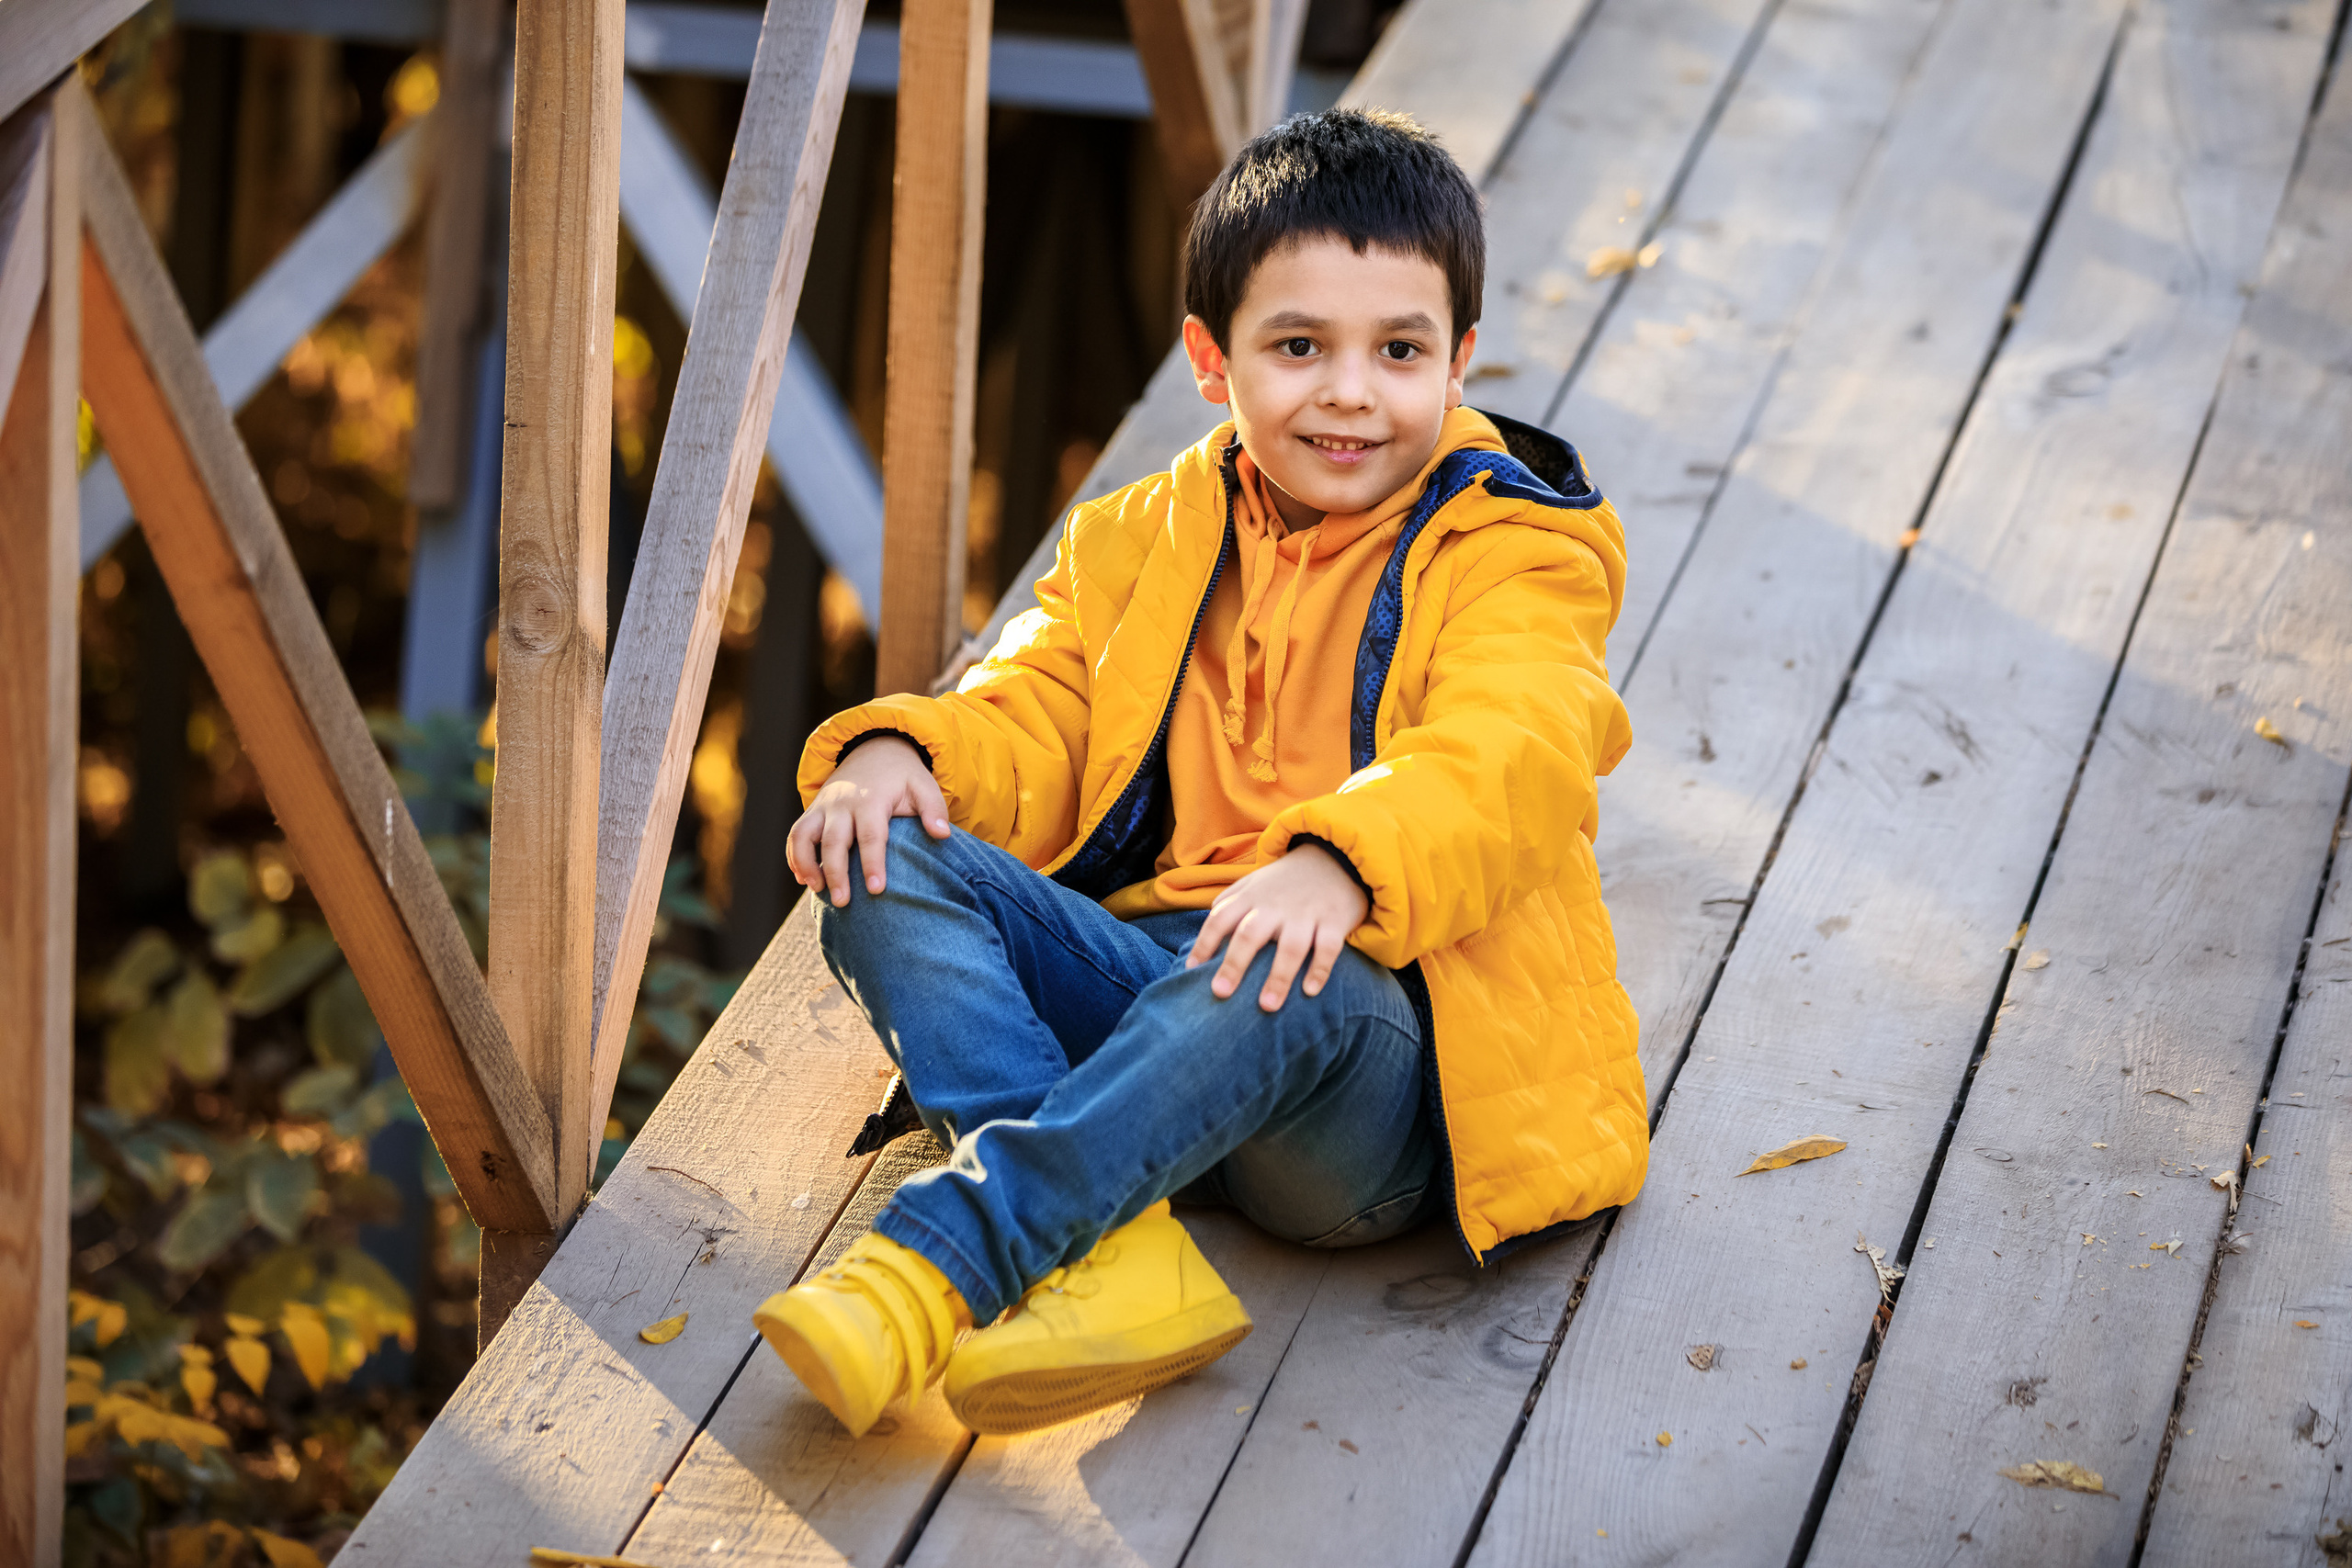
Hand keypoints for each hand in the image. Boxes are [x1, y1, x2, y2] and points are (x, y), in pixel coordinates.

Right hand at [787, 737, 950, 905]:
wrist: (874, 750)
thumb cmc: (902, 777)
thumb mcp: (923, 785)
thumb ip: (934, 808)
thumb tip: (943, 834)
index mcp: (871, 799)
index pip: (871, 835)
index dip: (872, 863)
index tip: (877, 890)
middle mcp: (842, 803)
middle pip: (834, 841)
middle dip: (836, 873)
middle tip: (843, 902)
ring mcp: (824, 807)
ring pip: (804, 835)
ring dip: (806, 864)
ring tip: (817, 891)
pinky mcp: (813, 811)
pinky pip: (796, 835)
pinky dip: (795, 857)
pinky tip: (804, 880)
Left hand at [1185, 843, 1370, 1011]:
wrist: (1337, 856)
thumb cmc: (1288, 880)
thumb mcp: (1256, 880)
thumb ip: (1232, 897)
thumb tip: (1209, 916)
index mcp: (1252, 897)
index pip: (1220, 918)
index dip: (1204, 943)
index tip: (1191, 970)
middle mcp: (1276, 905)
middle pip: (1251, 934)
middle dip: (1234, 964)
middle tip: (1220, 993)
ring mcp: (1306, 913)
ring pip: (1291, 946)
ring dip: (1278, 977)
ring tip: (1267, 1007)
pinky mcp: (1335, 920)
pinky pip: (1328, 947)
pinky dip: (1320, 969)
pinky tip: (1310, 992)